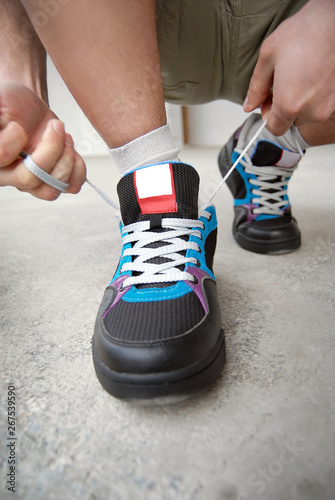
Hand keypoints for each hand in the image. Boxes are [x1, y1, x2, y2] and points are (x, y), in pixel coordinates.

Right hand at [0, 81, 85, 199]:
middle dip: (50, 149)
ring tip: (64, 136)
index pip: (2, 158)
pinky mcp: (53, 182)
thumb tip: (3, 123)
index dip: (13, 141)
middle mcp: (9, 176)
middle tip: (55, 127)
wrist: (30, 111)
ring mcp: (33, 183)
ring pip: (50, 189)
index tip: (18, 126)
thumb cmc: (11, 106)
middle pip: (29, 177)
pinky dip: (77, 169)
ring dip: (65, 159)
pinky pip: (70, 188)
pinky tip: (71, 150)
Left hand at [244, 0, 334, 135]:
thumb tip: (250, 104)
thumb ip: (256, 87)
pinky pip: (320, 105)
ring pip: (307, 114)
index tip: (268, 101)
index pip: (274, 128)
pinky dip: (315, 95)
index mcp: (289, 105)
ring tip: (301, 75)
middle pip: (291, 121)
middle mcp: (311, 111)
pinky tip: (313, 75)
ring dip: (301, 101)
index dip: (268, 115)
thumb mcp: (268, 57)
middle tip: (285, 82)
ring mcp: (327, 106)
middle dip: (284, 106)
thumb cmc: (305, 33)